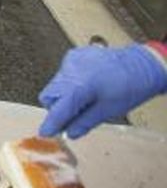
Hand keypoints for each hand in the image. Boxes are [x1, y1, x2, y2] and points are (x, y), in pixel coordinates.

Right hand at [38, 45, 166, 137]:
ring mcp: (71, 61)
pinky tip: (87, 84)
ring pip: (55, 84)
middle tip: (73, 115)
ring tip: (85, 97)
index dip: (51, 123)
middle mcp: (70, 71)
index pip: (57, 109)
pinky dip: (70, 82)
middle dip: (58, 108)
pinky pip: (63, 73)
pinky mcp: (74, 55)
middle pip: (49, 96)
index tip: (46, 132)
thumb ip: (83, 122)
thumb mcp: (107, 111)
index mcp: (79, 87)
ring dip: (64, 95)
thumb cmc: (130, 87)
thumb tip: (69, 132)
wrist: (141, 65)